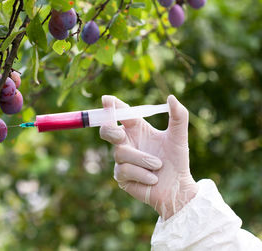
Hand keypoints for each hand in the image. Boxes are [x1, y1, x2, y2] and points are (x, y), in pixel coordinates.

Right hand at [100, 95, 197, 219]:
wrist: (177, 188)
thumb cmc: (177, 161)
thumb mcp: (178, 137)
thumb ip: (178, 117)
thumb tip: (172, 97)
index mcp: (137, 129)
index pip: (122, 114)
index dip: (113, 106)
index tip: (107, 100)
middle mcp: (126, 142)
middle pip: (106, 130)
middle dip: (109, 130)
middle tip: (120, 134)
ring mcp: (122, 159)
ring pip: (121, 152)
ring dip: (143, 159)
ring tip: (158, 166)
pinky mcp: (121, 176)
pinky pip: (125, 170)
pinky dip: (142, 173)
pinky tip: (153, 179)